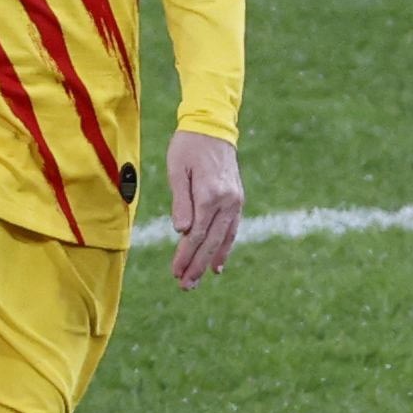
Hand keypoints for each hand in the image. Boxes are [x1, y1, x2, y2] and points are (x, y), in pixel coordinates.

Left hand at [166, 131, 243, 287]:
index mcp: (210, 195)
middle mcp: (226, 201)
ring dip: (208, 262)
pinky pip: (232, 230)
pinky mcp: (237, 200)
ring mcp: (234, 201)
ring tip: (196, 281)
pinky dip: (225, 248)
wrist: (213, 126)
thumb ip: (180, 201)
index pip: (196, 234)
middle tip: (185, 286)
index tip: (175, 272)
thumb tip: (182, 231)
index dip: (185, 255)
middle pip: (210, 241)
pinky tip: (218, 266)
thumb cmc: (187, 147)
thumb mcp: (177, 170)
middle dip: (196, 266)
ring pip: (222, 239)